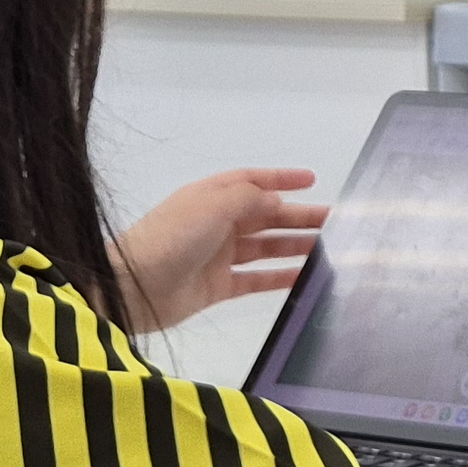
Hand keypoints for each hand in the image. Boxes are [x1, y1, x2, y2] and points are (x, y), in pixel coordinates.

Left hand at [116, 169, 328, 333]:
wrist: (133, 287)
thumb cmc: (171, 238)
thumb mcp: (212, 205)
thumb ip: (249, 199)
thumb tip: (277, 202)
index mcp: (211, 198)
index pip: (251, 181)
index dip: (281, 179)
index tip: (312, 181)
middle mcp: (216, 223)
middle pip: (265, 216)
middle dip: (298, 217)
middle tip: (334, 222)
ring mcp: (217, 256)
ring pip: (264, 247)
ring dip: (294, 246)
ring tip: (328, 250)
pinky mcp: (217, 286)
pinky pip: (256, 279)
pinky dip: (279, 278)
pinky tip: (304, 278)